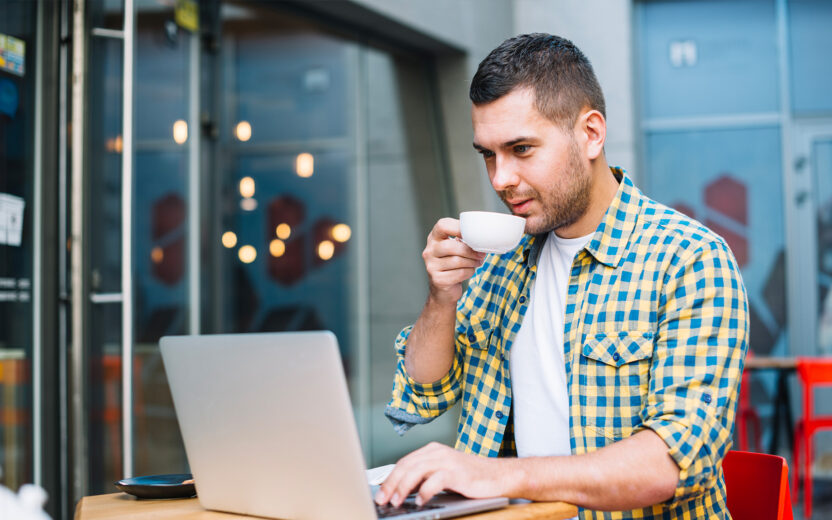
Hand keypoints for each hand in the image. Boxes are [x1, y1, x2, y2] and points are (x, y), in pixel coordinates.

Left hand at [374, 442, 512, 507]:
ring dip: (403, 487)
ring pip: (416, 471)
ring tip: (397, 501)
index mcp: (432, 450)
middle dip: (391, 484)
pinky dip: (424, 492)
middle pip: (406, 465)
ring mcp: (448, 461)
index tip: (379, 493)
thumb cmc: (471, 477)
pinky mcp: (457, 473)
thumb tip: (401, 491)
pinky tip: (420, 501)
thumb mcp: (444, 472)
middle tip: (382, 499)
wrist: (499, 475)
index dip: (389, 478)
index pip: (404, 462)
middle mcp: (438, 452)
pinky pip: (435, 480)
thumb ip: (425, 476)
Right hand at [423, 219, 485, 305]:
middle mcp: (430, 251)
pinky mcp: (438, 280)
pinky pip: (460, 273)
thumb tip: (482, 238)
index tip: (472, 233)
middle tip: (480, 254)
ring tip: (477, 262)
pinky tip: (469, 271)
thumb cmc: (452, 265)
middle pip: (451, 246)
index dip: (458, 227)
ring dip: (472, 262)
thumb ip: (464, 240)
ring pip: (457, 260)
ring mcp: (431, 266)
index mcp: (434, 238)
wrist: (443, 289)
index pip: (442, 225)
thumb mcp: (455, 249)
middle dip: (470, 250)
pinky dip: (469, 272)